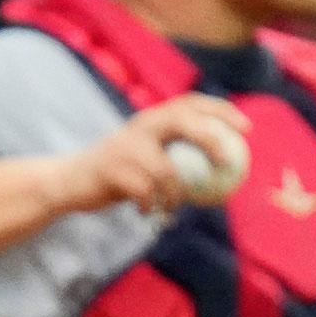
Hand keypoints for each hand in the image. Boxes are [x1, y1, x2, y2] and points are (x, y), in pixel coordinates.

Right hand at [51, 94, 251, 215]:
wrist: (69, 181)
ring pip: (166, 170)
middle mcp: (139, 127)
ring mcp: (124, 147)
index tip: (246, 129)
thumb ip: (174, 155)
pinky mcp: (112, 169)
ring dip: (175, 194)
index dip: (220, 110)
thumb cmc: (116, 172)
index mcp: (150, 119)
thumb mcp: (144, 156)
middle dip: (209, 138)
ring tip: (171, 207)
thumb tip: (223, 169)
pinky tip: (149, 213)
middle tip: (225, 162)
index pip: (190, 103)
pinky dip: (152, 205)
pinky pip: (146, 192)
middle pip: (182, 122)